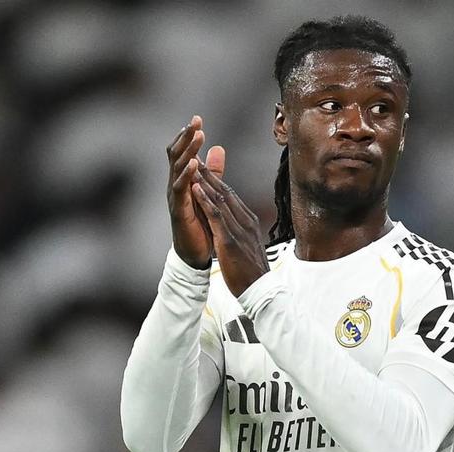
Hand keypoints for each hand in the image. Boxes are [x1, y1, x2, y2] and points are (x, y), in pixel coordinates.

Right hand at [166, 115, 225, 268]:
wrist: (196, 252)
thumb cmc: (201, 221)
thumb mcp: (208, 190)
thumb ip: (212, 170)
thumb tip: (218, 147)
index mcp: (183, 180)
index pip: (182, 153)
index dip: (187, 136)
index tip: (197, 119)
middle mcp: (175, 185)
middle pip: (176, 155)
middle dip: (186, 137)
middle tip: (196, 121)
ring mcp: (175, 198)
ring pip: (177, 169)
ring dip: (187, 151)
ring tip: (197, 136)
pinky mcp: (179, 211)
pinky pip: (180, 190)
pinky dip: (186, 175)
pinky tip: (194, 164)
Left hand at [191, 164, 269, 296]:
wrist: (261, 292)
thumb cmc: (252, 273)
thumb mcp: (247, 247)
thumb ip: (241, 233)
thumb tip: (235, 227)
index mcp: (249, 222)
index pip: (231, 197)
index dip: (217, 181)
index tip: (205, 168)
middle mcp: (245, 221)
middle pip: (226, 192)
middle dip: (210, 174)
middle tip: (197, 157)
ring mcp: (238, 230)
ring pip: (220, 199)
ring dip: (204, 181)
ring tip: (193, 165)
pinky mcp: (230, 240)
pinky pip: (216, 216)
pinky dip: (205, 200)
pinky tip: (195, 188)